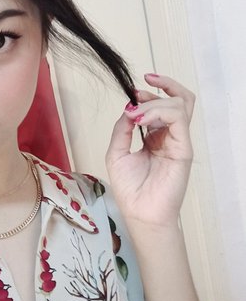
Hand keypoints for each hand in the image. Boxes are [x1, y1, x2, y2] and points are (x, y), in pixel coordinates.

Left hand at [105, 73, 194, 231]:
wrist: (139, 213)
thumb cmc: (130, 189)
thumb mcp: (117, 152)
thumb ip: (122, 129)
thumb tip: (129, 109)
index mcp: (156, 136)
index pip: (163, 105)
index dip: (150, 94)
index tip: (133, 92)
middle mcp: (170, 136)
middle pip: (179, 99)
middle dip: (162, 87)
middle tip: (139, 92)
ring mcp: (178, 141)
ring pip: (181, 105)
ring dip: (155, 103)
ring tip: (137, 115)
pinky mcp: (183, 149)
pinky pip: (179, 120)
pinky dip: (159, 113)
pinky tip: (140, 121)